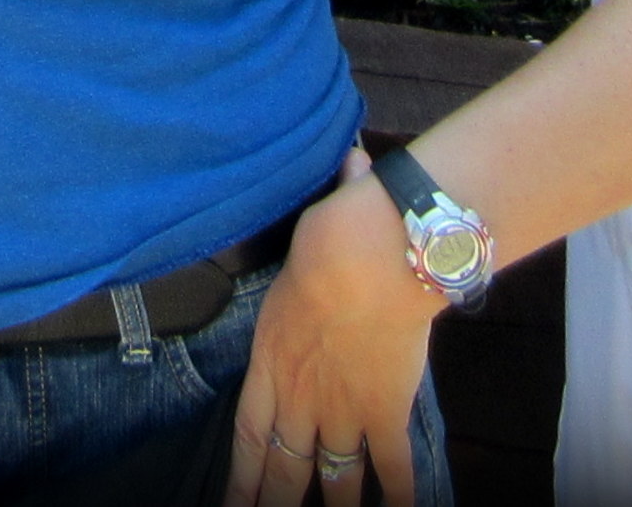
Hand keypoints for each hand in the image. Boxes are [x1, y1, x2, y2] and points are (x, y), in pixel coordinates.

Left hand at [227, 151, 434, 505]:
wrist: (363, 257)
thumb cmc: (333, 234)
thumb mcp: (314, 229)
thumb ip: (330, 209)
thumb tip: (354, 159)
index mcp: (271, 360)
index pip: (249, 435)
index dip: (242, 476)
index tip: (234, 504)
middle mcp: (300, 397)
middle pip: (284, 470)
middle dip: (275, 505)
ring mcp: (342, 410)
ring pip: (331, 482)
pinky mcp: (384, 412)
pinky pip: (391, 470)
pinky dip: (398, 498)